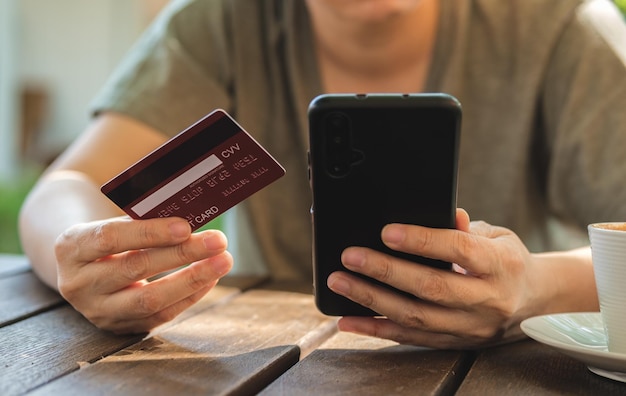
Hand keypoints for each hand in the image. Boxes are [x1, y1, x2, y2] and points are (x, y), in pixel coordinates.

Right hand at [54, 216, 231, 333]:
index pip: (111, 237)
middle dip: (182, 254)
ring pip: (150, 299)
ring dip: (193, 279)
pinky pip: (160, 315)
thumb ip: (142, 219)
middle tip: (218, 240)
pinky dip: (190, 295)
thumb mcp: (109, 220)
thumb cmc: (106, 235)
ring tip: (223, 261)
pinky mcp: (120, 327)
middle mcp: (78, 283)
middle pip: (136, 268)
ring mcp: (98, 310)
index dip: (150, 232)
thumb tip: (193, 215)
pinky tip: (210, 278)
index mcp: (71, 247)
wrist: (80, 266)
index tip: (185, 226)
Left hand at [327, 209, 541, 348]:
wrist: (534, 303)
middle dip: (386, 270)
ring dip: (373, 300)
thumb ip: (466, 227)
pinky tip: (350, 320)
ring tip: (341, 282)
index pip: (459, 250)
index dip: (422, 241)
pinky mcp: (455, 342)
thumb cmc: (507, 262)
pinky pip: (411, 338)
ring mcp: (470, 326)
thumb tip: (444, 213)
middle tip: (351, 256)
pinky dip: (377, 329)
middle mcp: (487, 300)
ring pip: (416, 316)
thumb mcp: (498, 236)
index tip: (387, 232)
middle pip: (431, 287)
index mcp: (500, 265)